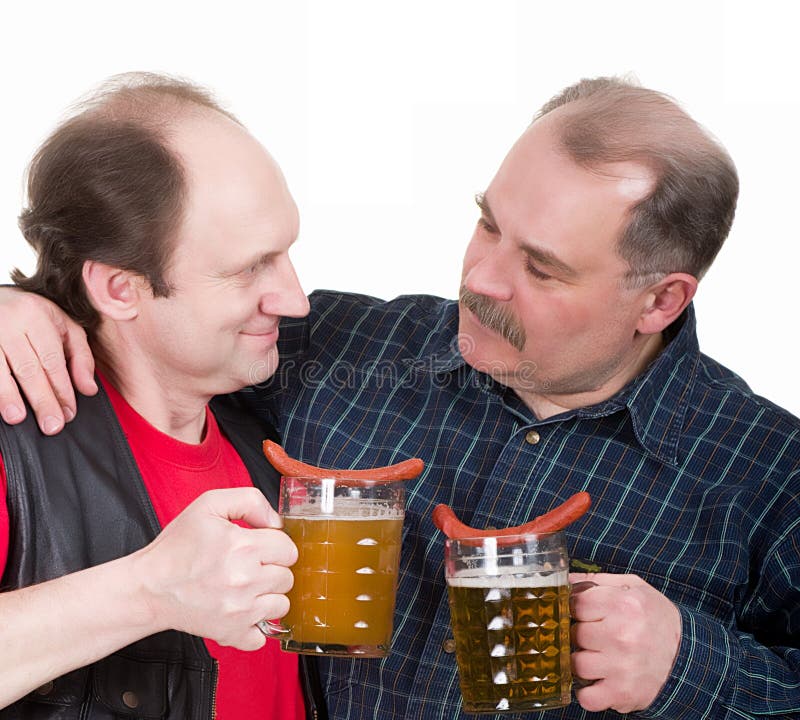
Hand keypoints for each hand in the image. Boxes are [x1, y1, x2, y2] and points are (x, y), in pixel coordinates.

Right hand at [0, 287, 95, 432]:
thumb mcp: (65, 327)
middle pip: (28, 368)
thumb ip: (80, 357)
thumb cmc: (34, 317)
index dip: (62, 389)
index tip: (68, 414)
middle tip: (52, 426)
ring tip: (18, 419)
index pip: (52, 360)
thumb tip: (89, 389)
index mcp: (37, 316)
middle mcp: (10, 322)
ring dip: (8, 396)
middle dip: (42, 399)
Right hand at [132, 487, 297, 650]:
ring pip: (281, 605)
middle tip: (249, 567)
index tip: (258, 547)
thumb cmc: (176, 547)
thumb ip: (250, 501)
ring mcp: (240, 610)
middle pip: (287, 577)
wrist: (148, 587)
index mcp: (244, 546)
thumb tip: (276, 522)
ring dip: (268, 597)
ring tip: (246, 588)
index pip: (288, 549)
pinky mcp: (231, 633)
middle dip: (272, 570)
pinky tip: (242, 611)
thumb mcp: (209, 505)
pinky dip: (256, 627)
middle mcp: (245, 579)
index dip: (274, 545)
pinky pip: (263, 637)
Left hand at [570, 573, 681, 713]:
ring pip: (576, 664)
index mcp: (624, 605)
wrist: (687, 657)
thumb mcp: (634, 589)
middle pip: (575, 633)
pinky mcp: (622, 693)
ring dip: (583, 661)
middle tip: (596, 635)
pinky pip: (587, 697)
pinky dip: (587, 692)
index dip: (577, 608)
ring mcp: (621, 666)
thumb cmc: (657, 619)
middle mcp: (622, 635)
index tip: (584, 613)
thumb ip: (597, 581)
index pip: (576, 604)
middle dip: (582, 634)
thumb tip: (566, 581)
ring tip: (598, 656)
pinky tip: (598, 679)